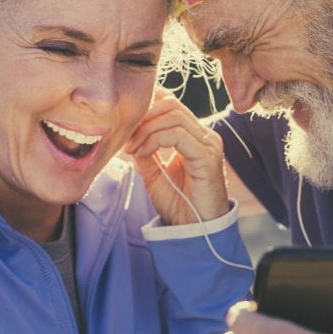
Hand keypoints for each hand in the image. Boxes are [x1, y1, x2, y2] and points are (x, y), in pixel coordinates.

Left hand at [123, 89, 228, 225]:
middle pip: (171, 104)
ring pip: (173, 116)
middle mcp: (204, 135)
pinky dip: (154, 140)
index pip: (170, 103)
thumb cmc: (178, 203)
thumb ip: (144, 151)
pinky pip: (177, 134)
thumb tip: (128, 134)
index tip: (124, 124)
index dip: (146, 105)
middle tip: (125, 137)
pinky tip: (142, 153)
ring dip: (145, 129)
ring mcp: (208, 143)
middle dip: (142, 116)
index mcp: (193, 135)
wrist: (193, 230)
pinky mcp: (206, 156)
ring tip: (132, 148)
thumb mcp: (153, 172)